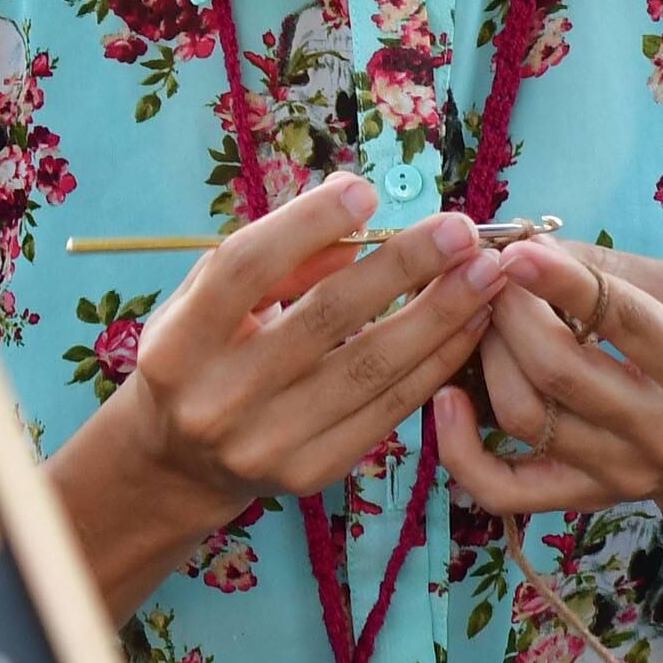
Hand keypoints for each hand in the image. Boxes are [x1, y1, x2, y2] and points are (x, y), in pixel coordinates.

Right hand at [98, 174, 511, 524]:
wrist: (183, 464)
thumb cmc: (202, 355)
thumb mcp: (210, 301)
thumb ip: (273, 261)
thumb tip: (356, 219)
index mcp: (177, 343)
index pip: (245, 270)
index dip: (306, 225)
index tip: (366, 190)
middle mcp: (217, 399)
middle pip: (324, 317)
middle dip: (403, 266)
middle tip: (461, 230)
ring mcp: (267, 444)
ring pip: (371, 368)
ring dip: (440, 314)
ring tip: (485, 273)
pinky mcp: (311, 472)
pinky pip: (389, 410)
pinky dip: (437, 362)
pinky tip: (470, 323)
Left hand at [434, 242, 662, 515]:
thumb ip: (616, 271)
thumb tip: (532, 247)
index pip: (623, 321)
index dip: (561, 281)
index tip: (515, 248)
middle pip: (559, 370)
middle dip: (511, 312)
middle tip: (494, 277)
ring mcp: (621, 473)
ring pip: (525, 416)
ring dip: (487, 356)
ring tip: (485, 320)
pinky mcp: (586, 499)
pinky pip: (504, 489)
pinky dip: (460, 450)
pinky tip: (447, 400)